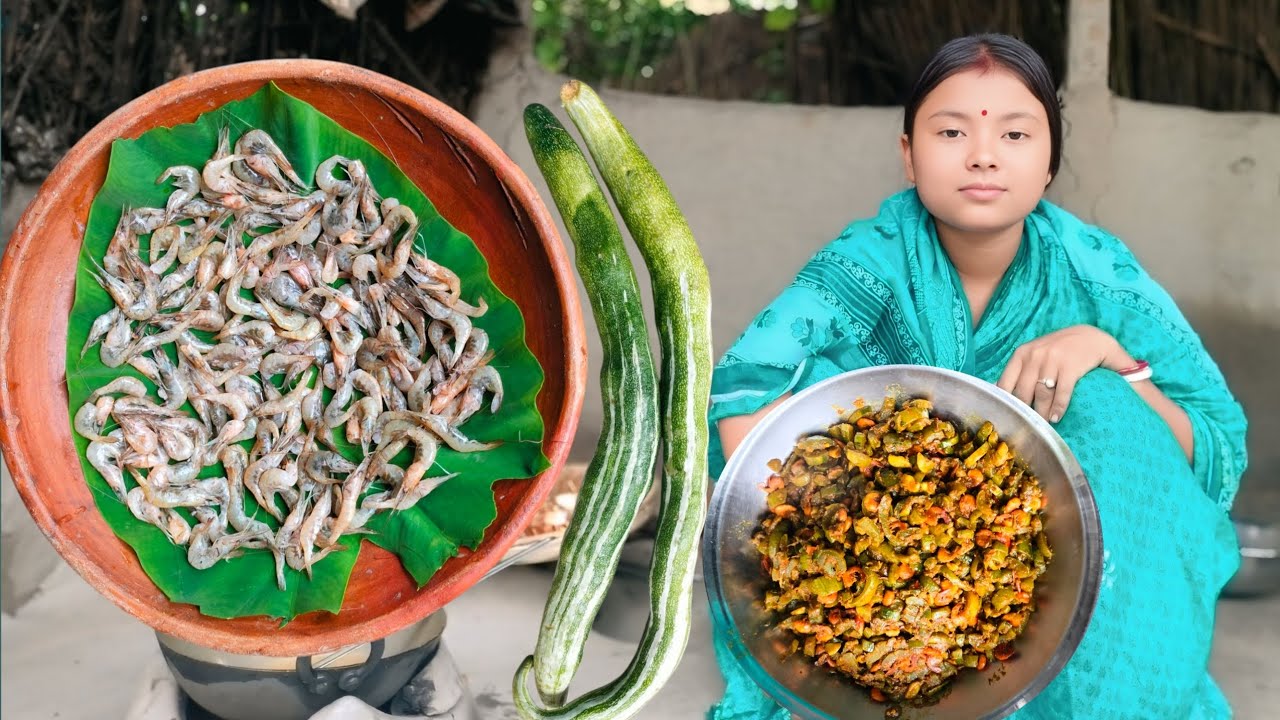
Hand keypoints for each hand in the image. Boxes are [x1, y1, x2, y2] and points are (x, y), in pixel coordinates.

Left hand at [996, 325, 1130, 422]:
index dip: (1004, 402)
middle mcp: (1034, 356)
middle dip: (1023, 411)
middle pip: (1023, 391)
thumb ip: (1016, 370)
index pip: (1006, 383)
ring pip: (1042, 394)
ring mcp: (1053, 360)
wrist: (1089, 337)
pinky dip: (1058, 407)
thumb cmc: (1056, 350)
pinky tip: (1056, 418)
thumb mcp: (1033, 354)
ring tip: (1042, 426)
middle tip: (1025, 426)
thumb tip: (994, 388)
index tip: (1006, 417)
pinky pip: (1062, 392)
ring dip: (1041, 413)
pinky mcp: (1071, 366)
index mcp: (1021, 354)